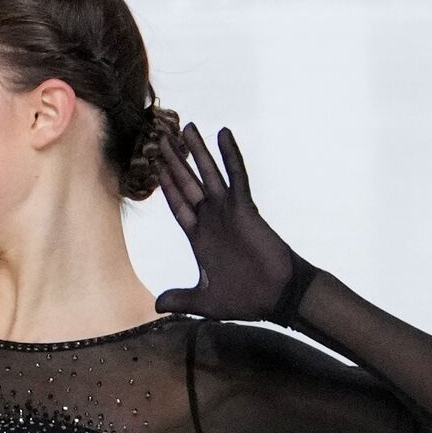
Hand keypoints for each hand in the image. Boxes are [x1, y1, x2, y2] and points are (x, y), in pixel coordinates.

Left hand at [152, 122, 298, 321]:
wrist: (277, 298)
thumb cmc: (247, 299)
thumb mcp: (205, 301)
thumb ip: (181, 298)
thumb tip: (157, 305)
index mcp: (199, 238)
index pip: (178, 204)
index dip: (166, 185)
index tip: (154, 166)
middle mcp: (211, 219)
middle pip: (187, 183)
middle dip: (174, 162)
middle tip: (160, 138)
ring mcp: (228, 212)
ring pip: (208, 174)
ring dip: (197, 151)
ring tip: (185, 127)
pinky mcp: (245, 209)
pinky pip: (236, 176)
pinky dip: (229, 155)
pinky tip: (222, 133)